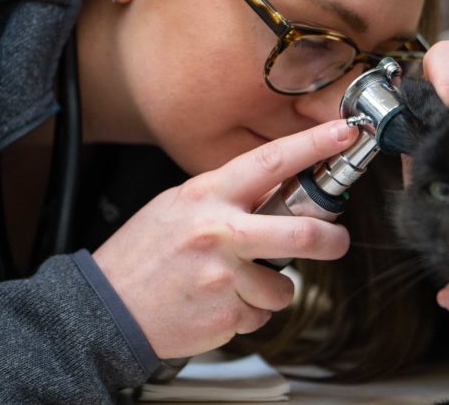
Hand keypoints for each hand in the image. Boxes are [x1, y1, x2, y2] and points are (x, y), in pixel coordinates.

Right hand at [93, 119, 355, 359]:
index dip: (313, 145)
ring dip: (269, 290)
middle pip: (301, 233)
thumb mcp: (177, 207)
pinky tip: (217, 304)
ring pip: (283, 286)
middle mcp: (219, 232)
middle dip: (332, 241)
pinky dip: (247, 313)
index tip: (344, 133)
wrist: (104, 309)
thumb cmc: (141, 256)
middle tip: (336, 242)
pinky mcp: (226, 314)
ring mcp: (224, 276)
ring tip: (233, 285)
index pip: (270, 161)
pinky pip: (261, 315)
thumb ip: (225, 198)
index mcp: (207, 195)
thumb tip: (274, 191)